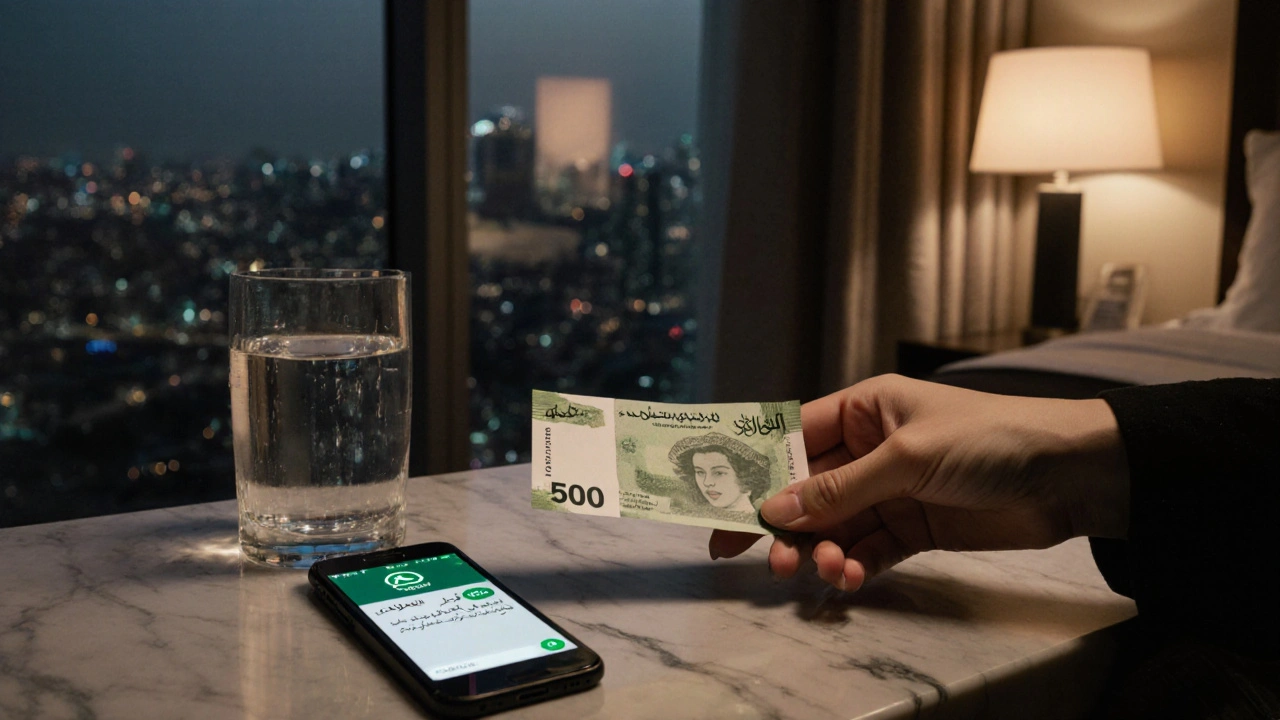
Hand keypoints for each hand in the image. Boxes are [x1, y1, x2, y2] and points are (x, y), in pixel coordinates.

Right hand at [708, 374, 1128, 591]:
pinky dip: (853, 566)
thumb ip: (840, 488)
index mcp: (862, 409)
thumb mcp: (908, 457)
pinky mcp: (913, 528)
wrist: (1073, 475)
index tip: (718, 505)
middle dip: (785, 524)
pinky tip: (849, 578)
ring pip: (833, 526)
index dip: (754, 471)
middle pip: (806, 490)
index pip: (792, 439)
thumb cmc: (990, 439)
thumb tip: (772, 510)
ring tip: (824, 571)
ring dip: (820, 551)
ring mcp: (891, 490)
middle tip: (768, 560)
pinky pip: (867, 548)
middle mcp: (869, 448)